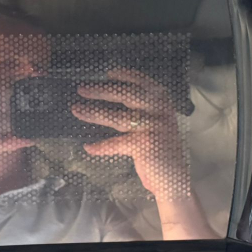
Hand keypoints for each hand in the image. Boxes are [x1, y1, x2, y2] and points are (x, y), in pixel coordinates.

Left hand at [72, 68, 188, 200]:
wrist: (174, 177)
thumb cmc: (161, 149)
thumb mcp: (157, 122)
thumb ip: (143, 109)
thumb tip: (112, 95)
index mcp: (162, 101)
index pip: (141, 82)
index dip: (124, 75)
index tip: (108, 73)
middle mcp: (159, 110)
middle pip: (126, 95)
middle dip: (101, 90)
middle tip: (81, 89)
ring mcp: (152, 127)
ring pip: (117, 117)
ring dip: (94, 113)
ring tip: (76, 110)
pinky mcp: (143, 145)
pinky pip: (116, 143)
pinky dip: (101, 146)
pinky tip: (88, 147)